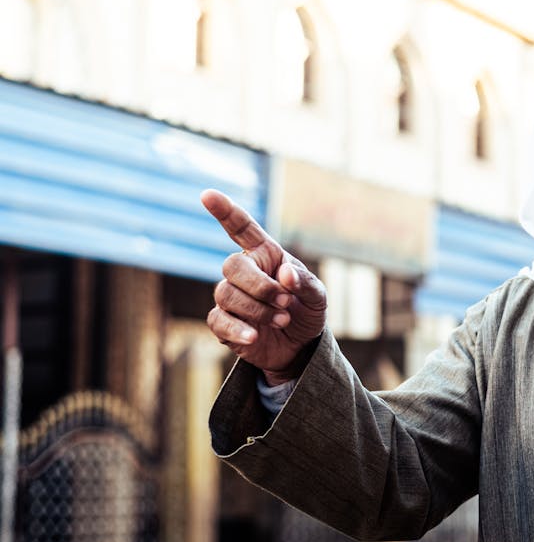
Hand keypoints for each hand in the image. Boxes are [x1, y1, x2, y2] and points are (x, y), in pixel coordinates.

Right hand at [201, 189, 326, 385]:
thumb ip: (305, 281)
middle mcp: (244, 271)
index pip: (242, 228)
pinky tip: (255, 337)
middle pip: (232, 265)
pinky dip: (238, 329)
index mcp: (266, 255)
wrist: (300, 347)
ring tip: (282, 319)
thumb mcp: (318, 296)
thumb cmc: (306, 312)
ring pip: (226, 294)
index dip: (225, 211)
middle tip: (286, 302)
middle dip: (261, 286)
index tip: (207, 194)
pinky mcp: (223, 322)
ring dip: (257, 310)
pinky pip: (218, 320)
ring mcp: (230, 296)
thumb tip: (284, 274)